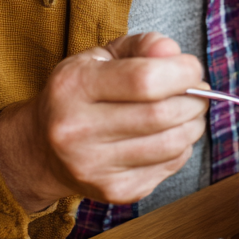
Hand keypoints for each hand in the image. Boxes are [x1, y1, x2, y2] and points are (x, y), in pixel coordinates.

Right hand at [0, 32, 208, 212]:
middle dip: (194, 100)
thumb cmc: (79, 94)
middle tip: (197, 92)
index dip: (182, 72)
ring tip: (187, 113)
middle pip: (162, 114)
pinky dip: (180, 149)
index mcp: (73, 86)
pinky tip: (166, 137)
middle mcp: (77, 130)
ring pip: (171, 145)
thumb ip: (141, 46)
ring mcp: (94, 166)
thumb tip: (172, 52)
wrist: (41, 149)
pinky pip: (169, 167)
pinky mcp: (113, 191)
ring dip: (193, 125)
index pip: (144, 79)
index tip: (192, 69)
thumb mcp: (102, 56)